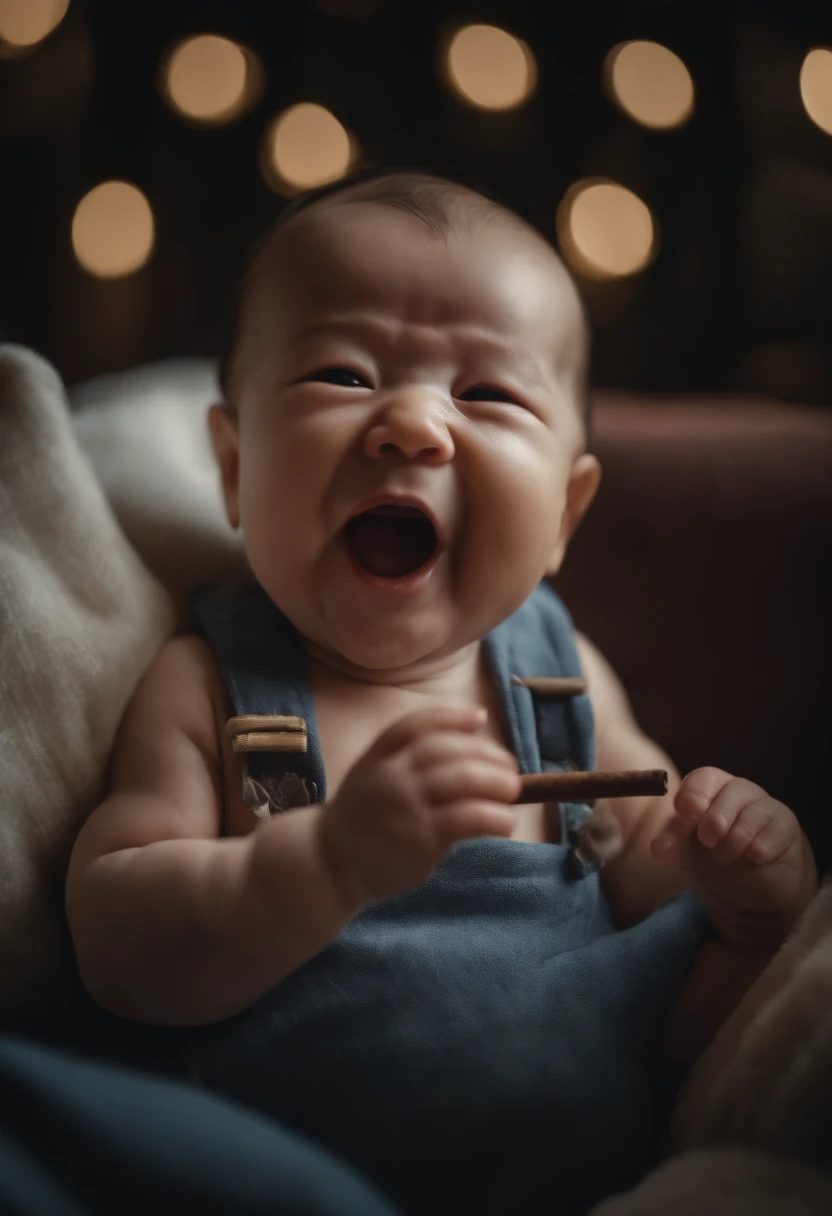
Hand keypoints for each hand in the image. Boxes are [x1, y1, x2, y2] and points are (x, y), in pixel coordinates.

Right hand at [317, 705, 520, 905]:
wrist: (331, 861)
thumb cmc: (365, 815)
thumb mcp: (373, 773)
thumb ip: (408, 757)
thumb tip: (471, 733)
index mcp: (378, 755)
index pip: (416, 725)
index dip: (451, 717)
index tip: (479, 718)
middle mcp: (392, 775)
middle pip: (449, 751)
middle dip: (488, 756)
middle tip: (510, 770)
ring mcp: (406, 806)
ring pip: (463, 781)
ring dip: (497, 783)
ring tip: (513, 792)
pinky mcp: (421, 839)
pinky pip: (468, 819)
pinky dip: (494, 817)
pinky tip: (504, 823)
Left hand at [650, 766, 815, 946]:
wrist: (753, 884)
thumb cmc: (716, 855)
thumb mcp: (688, 853)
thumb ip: (672, 848)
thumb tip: (659, 848)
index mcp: (711, 790)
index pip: (704, 778)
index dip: (694, 793)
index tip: (686, 815)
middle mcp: (740, 793)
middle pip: (731, 790)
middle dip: (716, 817)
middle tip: (707, 841)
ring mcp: (765, 808)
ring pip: (755, 812)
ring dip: (737, 837)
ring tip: (724, 857)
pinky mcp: (786, 828)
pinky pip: (777, 830)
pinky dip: (762, 846)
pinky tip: (754, 858)